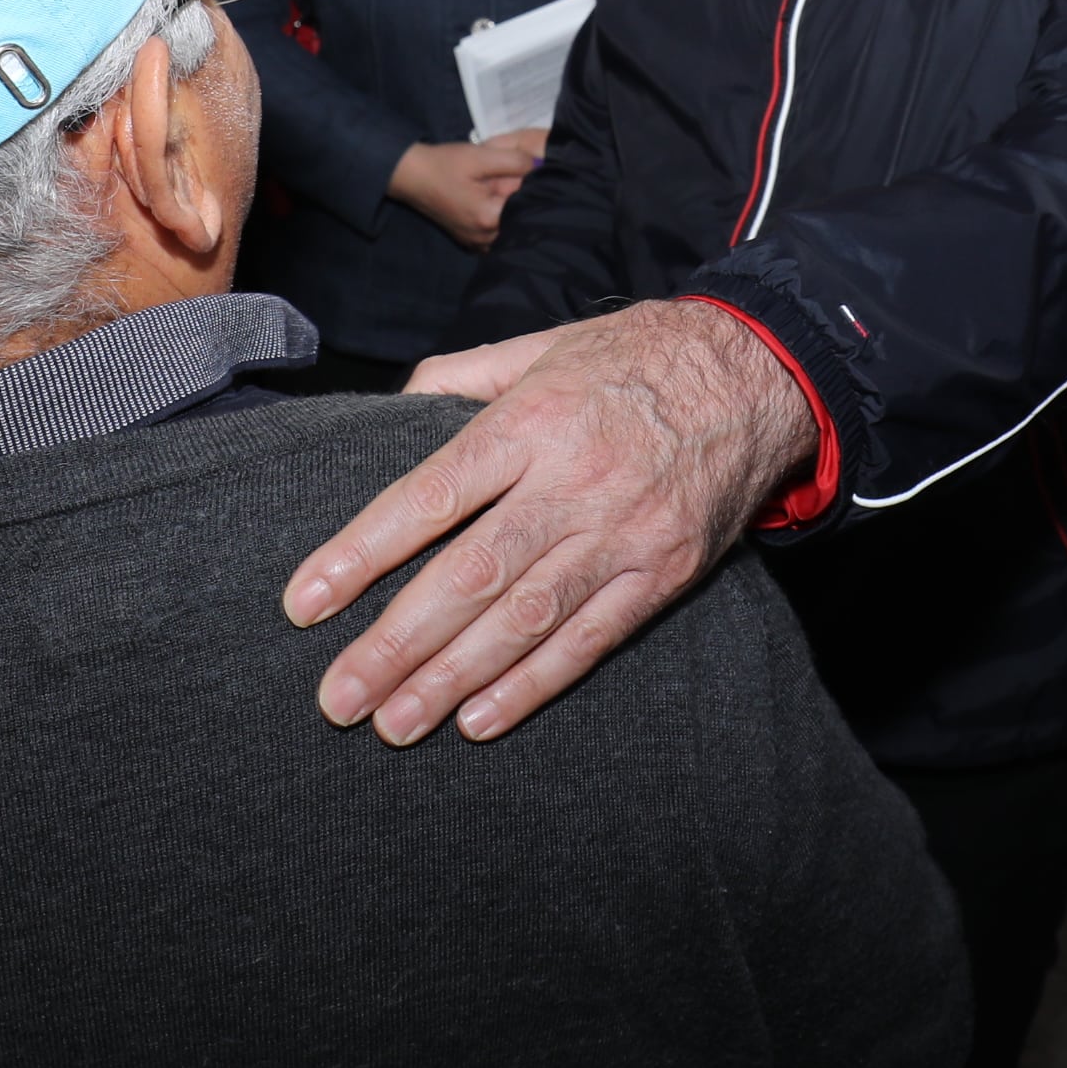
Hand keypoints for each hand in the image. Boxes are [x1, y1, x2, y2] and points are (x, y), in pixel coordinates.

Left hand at [284, 298, 811, 744]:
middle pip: (468, 575)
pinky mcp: (664, 571)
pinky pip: (591, 639)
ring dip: (452, 678)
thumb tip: (391, 411)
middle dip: (395, 643)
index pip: (429, 496)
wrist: (762, 371)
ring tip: (393, 722)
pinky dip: (533, 684)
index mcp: (531, 420)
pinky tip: (479, 718)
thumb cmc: (635, 356)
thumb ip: (460, 378)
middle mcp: (573, 481)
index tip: (304, 604)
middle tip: (337, 698)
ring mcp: (623, 532)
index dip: (361, 554)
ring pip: (524, 619)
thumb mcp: (541, 345)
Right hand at [388, 131, 545, 250]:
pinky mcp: (470, 242)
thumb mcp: (482, 155)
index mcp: (490, 219)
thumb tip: (541, 167)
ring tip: (497, 191)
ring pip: (509, 229)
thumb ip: (516, 162)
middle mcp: (486, 239)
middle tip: (504, 181)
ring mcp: (477, 244)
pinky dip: (499, 221)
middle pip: (520, 220)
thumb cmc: (445, 165)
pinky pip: (496, 235)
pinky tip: (490, 203)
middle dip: (520, 200)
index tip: (524, 175)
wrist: (411, 175)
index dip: (531, 187)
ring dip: (510, 211)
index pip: (529, 205)